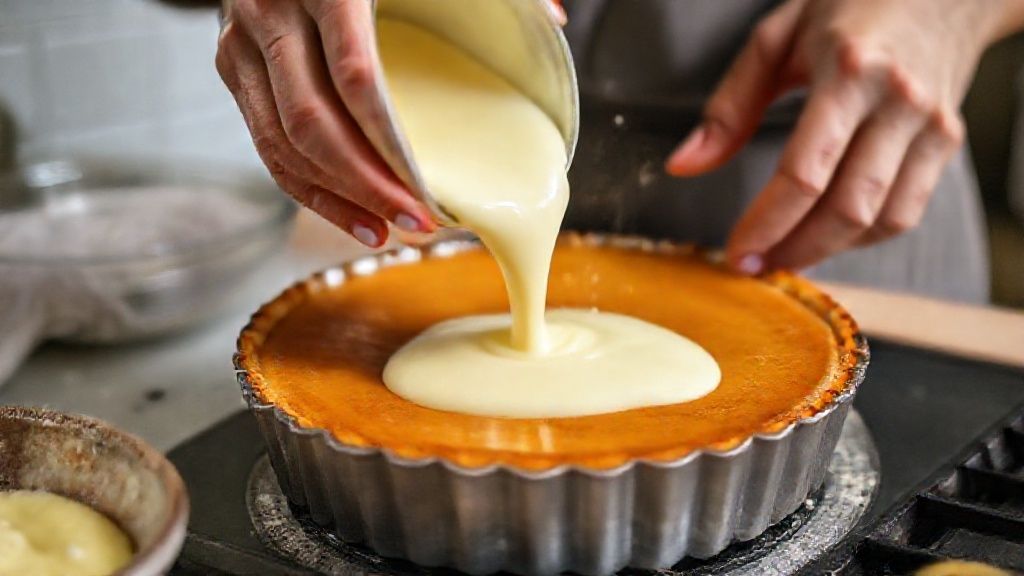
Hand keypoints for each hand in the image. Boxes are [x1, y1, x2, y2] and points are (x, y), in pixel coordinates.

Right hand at [215, 0, 436, 246]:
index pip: (355, 77)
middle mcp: (273, 12)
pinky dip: (308, 188)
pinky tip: (349, 215)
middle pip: (313, 122)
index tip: (426, 191)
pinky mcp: (234, 65)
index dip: (388, 144)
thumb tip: (552, 19)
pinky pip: (266, 143)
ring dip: (336, 197)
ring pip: (281, 142)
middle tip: (415, 221)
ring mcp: (243, 42)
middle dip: (365, 184)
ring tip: (385, 230)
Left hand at [665, 0, 1020, 273]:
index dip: (766, 224)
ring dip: (828, 251)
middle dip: (794, 250)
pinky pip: (907, 211)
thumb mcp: (777, 37)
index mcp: (847, 71)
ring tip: (785, 256)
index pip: (803, 173)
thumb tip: (685, 166)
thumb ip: (729, 106)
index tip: (737, 251)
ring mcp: (930, 125)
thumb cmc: (850, 5)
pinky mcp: (947, 142)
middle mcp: (896, 101)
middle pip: (845, 208)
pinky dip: (864, 236)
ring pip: (881, 220)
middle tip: (755, 267)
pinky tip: (827, 235)